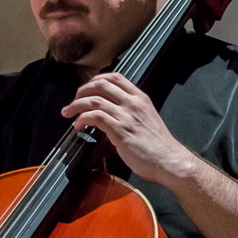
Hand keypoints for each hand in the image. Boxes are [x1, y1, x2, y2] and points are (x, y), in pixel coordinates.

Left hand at [61, 72, 197, 186]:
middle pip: (101, 84)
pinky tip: (78, 126)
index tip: (85, 90)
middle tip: (73, 102)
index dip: (95, 80)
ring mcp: (127, 116)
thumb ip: (128, 113)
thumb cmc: (157, 145)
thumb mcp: (145, 120)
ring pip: (94, 99)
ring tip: (68, 113)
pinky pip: (95, 117)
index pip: (115, 77)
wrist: (169, 161)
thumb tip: (106, 116)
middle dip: (81, 91)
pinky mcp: (121, 130)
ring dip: (76, 105)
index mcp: (140, 98)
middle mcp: (133, 103)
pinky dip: (82, 119)